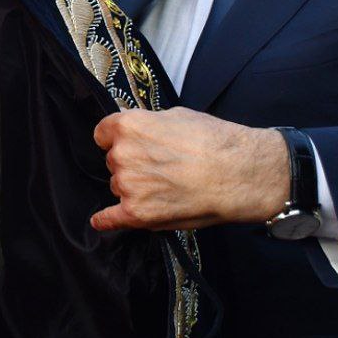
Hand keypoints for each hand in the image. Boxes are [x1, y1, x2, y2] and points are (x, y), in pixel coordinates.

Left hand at [91, 106, 288, 231]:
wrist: (238, 173)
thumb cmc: (214, 141)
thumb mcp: (176, 116)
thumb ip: (148, 125)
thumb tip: (140, 130)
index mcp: (128, 126)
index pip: (104, 134)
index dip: (117, 140)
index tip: (129, 145)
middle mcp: (122, 154)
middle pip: (114, 162)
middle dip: (132, 164)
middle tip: (163, 167)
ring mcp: (127, 185)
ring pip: (120, 186)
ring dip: (135, 188)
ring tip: (168, 187)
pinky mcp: (137, 212)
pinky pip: (111, 218)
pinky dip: (106, 220)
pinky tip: (99, 221)